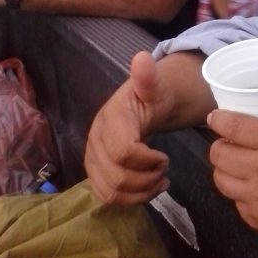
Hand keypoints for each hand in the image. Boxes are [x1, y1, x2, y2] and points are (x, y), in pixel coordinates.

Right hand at [85, 51, 174, 204]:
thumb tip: (142, 57)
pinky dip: (130, 200)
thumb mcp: (155, 86)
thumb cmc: (150, 97)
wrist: (140, 106)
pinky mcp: (95, 173)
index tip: (164, 157)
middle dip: (146, 179)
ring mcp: (93, 159)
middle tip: (164, 170)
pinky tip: (149, 189)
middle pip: (117, 177)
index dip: (147, 160)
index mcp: (111, 120)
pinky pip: (106, 196)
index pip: (124, 152)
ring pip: (111, 191)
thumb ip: (148, 76)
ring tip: (160, 181)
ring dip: (140, 193)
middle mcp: (96, 141)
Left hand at [207, 89, 257, 249]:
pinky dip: (240, 194)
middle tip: (228, 142)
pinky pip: (237, 204)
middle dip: (219, 145)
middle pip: (219, 155)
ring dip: (225, 169)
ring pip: (222, 181)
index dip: (218, 119)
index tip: (216, 117)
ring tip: (236, 164)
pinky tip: (253, 188)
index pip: (233, 127)